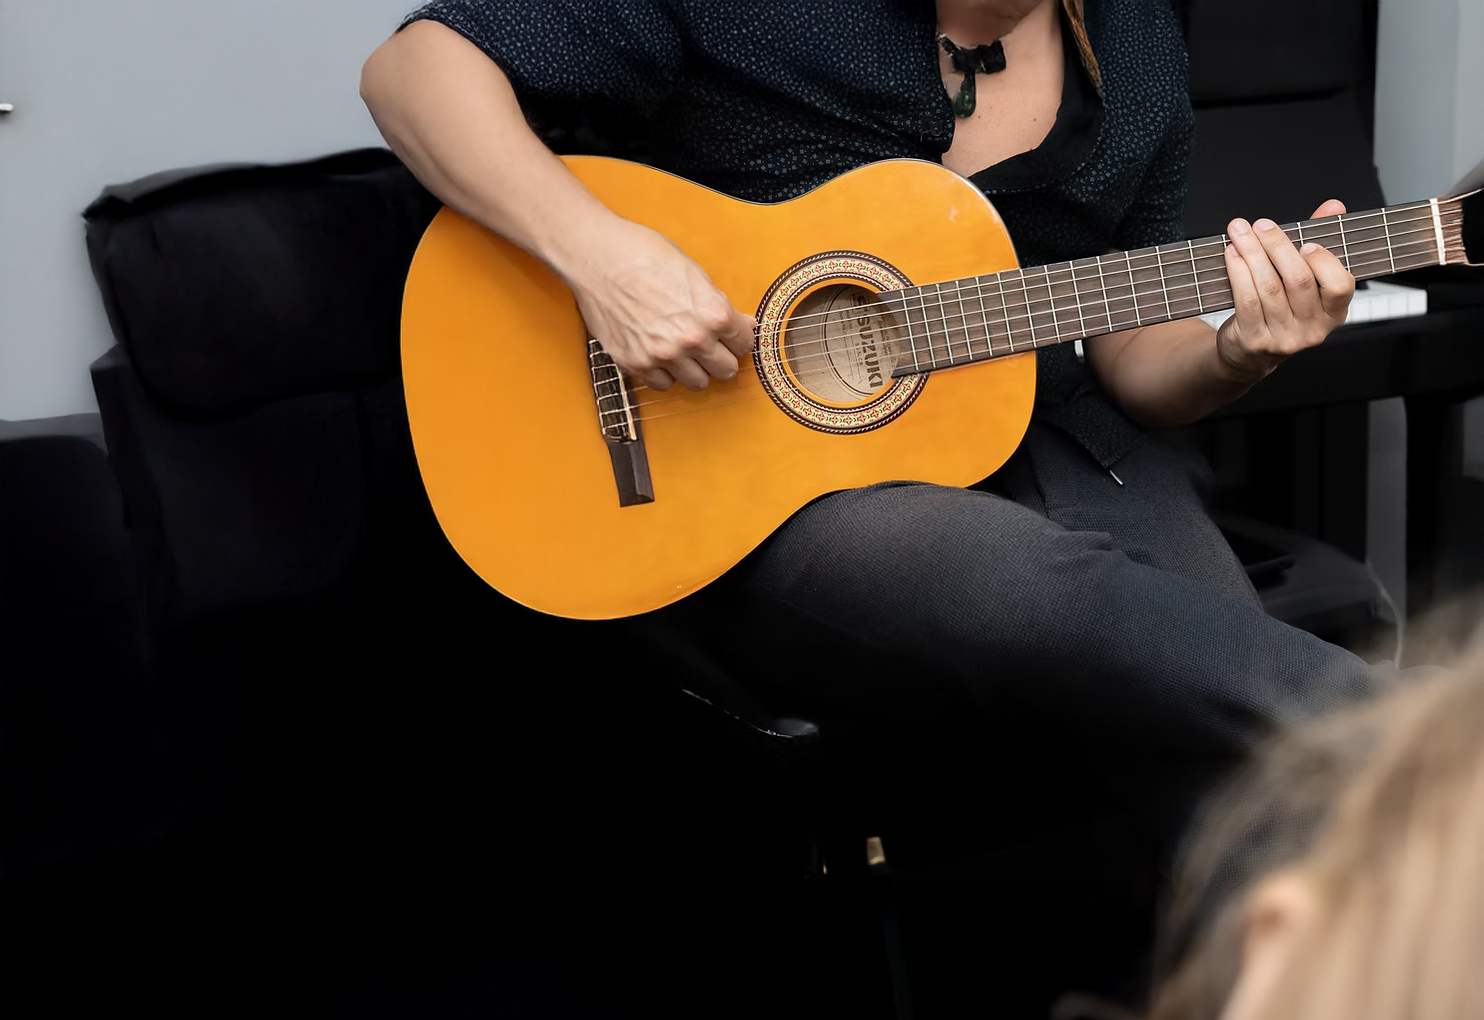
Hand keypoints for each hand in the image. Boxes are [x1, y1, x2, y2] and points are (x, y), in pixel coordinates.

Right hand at [565, 216, 755, 390]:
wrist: (597, 257)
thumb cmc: (643, 254)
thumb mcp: (694, 272)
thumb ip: (717, 304)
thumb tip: (741, 324)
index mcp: (713, 314)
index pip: (745, 344)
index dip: (739, 338)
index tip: (733, 337)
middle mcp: (691, 339)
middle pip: (726, 370)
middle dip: (722, 357)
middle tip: (711, 347)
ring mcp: (663, 355)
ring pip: (698, 383)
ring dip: (695, 369)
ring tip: (684, 351)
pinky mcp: (636, 364)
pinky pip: (663, 385)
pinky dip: (664, 373)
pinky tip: (660, 355)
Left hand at [1216, 199, 1354, 382]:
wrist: (1250, 354)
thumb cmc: (1282, 309)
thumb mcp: (1306, 281)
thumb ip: (1321, 243)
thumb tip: (1334, 206)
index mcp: (1334, 313)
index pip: (1340, 285)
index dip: (1324, 262)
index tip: (1306, 241)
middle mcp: (1313, 329)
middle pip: (1298, 280)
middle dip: (1277, 246)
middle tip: (1261, 224)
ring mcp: (1284, 338)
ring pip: (1269, 288)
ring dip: (1252, 254)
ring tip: (1239, 232)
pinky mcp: (1255, 340)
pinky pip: (1246, 300)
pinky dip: (1238, 272)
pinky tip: (1231, 254)